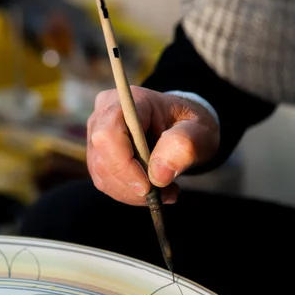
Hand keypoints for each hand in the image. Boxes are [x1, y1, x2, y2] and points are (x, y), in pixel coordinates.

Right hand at [87, 86, 219, 205]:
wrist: (181, 129)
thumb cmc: (188, 125)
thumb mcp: (199, 130)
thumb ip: (184, 145)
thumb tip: (158, 175)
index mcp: (128, 100)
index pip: (109, 133)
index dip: (123, 163)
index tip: (148, 186)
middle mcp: (103, 115)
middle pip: (102, 158)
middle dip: (131, 184)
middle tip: (164, 193)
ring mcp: (95, 136)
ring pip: (101, 174)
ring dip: (132, 193)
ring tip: (164, 191)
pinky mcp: (96, 156)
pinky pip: (104, 182)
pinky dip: (128, 194)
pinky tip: (152, 190)